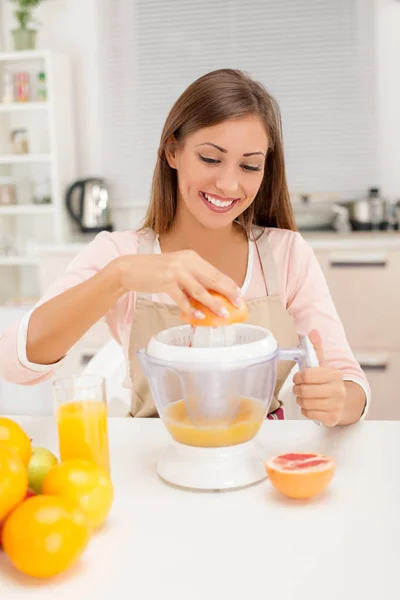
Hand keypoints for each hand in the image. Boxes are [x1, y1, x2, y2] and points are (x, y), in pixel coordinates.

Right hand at [116, 250, 241, 318]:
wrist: (130, 269)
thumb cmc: (154, 271)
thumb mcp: (177, 269)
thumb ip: (192, 278)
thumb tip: (209, 295)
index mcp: (191, 257)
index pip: (215, 272)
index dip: (229, 284)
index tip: (239, 294)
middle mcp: (186, 261)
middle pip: (212, 279)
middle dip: (227, 293)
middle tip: (238, 304)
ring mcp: (176, 271)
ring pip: (200, 290)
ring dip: (212, 303)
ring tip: (222, 314)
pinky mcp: (165, 282)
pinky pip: (182, 299)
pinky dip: (191, 308)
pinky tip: (198, 316)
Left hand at [293, 330, 345, 426]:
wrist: (345, 401)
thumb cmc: (328, 381)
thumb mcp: (323, 364)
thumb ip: (315, 349)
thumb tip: (312, 332)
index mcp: (334, 374)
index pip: (308, 375)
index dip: (298, 377)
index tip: (298, 377)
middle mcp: (337, 390)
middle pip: (305, 391)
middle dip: (297, 389)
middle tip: (298, 388)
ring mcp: (336, 405)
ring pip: (305, 403)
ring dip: (300, 399)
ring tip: (303, 396)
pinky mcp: (332, 418)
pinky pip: (309, 414)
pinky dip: (305, 409)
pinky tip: (310, 405)